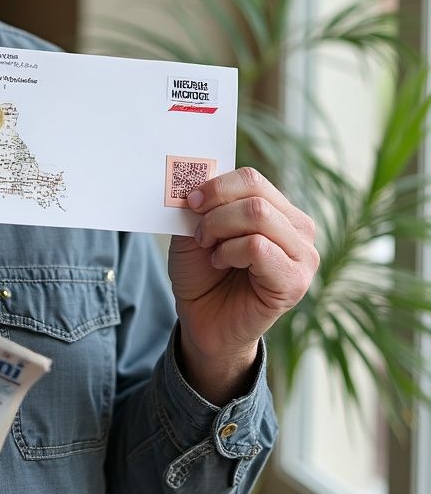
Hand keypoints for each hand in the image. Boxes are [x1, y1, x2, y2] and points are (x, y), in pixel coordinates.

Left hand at [168, 166, 318, 402]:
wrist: (203, 319)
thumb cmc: (202, 273)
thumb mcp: (195, 229)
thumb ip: (202, 204)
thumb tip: (198, 174)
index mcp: (278, 210)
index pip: (252, 178)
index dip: (216, 185)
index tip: (190, 200)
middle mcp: (298, 230)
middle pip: (255, 194)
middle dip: (215, 210)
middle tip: (199, 232)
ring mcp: (303, 256)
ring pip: (258, 215)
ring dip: (220, 229)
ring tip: (210, 250)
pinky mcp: (296, 282)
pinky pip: (259, 247)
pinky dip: (230, 252)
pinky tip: (222, 264)